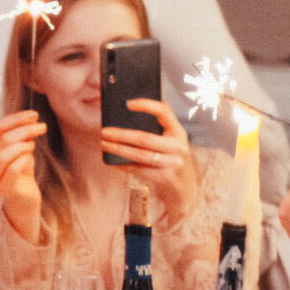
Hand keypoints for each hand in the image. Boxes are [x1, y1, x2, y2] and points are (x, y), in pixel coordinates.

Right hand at [0, 110, 46, 241]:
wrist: (24, 198)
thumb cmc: (22, 170)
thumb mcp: (21, 148)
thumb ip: (22, 135)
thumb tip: (31, 118)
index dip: (17, 118)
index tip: (34, 115)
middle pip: (3, 139)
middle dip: (24, 129)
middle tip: (41, 127)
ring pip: (3, 154)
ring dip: (22, 145)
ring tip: (34, 144)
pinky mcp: (5, 189)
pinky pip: (12, 170)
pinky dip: (23, 159)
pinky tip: (31, 157)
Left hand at [99, 99, 200, 221]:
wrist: (185, 186)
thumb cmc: (172, 156)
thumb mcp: (171, 140)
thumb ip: (158, 126)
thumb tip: (127, 112)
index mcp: (178, 131)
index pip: (164, 112)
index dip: (147, 105)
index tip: (128, 103)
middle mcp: (178, 146)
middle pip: (145, 138)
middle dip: (121, 134)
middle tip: (104, 132)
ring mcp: (172, 163)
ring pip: (140, 155)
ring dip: (119, 149)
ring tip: (104, 144)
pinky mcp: (164, 177)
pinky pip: (140, 170)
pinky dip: (124, 165)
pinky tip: (113, 161)